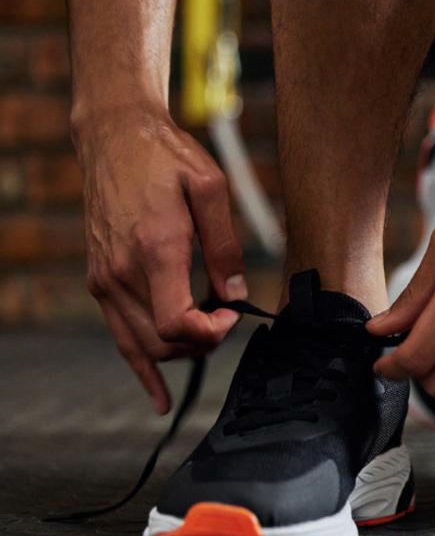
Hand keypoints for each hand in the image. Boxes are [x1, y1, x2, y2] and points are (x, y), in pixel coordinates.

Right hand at [75, 106, 245, 413]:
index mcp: (154, 248)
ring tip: (207, 332)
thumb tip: (235, 293)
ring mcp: (105, 279)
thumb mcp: (211, 188)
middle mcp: (122, 271)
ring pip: (141, 346)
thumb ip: (225, 246)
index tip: (232, 314)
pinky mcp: (100, 281)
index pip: (176, 324)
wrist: (115, 138)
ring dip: (179, 351)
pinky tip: (159, 397)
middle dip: (201, 344)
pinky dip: (142, 367)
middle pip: (162, 343)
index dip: (211, 333)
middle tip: (227, 319)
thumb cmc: (166, 157)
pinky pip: (120, 336)